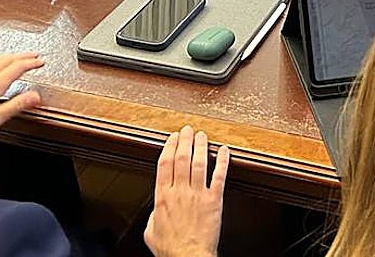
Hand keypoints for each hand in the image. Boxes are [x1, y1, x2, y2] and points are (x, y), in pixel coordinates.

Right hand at [144, 125, 229, 256]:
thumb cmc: (171, 250)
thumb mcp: (151, 232)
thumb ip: (153, 216)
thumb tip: (155, 210)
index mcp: (162, 197)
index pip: (165, 164)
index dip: (169, 147)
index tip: (172, 138)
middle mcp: (179, 192)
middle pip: (182, 159)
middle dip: (185, 141)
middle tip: (187, 130)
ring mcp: (197, 194)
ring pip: (199, 163)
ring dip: (201, 146)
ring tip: (202, 135)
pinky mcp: (213, 200)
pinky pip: (219, 176)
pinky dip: (222, 161)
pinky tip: (224, 151)